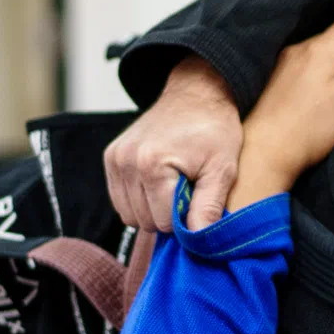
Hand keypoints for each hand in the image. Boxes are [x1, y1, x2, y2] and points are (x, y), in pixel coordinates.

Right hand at [105, 55, 241, 233]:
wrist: (196, 94)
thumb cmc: (214, 130)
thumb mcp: (223, 168)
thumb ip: (209, 206)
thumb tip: (198, 239)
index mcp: (152, 165)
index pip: (164, 223)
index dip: (185, 219)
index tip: (198, 198)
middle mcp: (126, 162)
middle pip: (144, 221)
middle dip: (168, 215)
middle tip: (188, 189)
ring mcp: (115, 159)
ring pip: (130, 215)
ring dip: (153, 209)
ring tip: (173, 185)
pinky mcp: (110, 158)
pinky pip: (120, 200)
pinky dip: (139, 200)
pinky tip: (159, 183)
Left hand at [226, 16, 333, 212]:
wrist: (265, 152)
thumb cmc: (311, 126)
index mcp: (320, 48)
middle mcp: (299, 49)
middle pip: (333, 34)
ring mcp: (284, 64)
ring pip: (319, 49)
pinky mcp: (276, 81)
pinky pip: (306, 63)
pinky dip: (322, 66)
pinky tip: (326, 84)